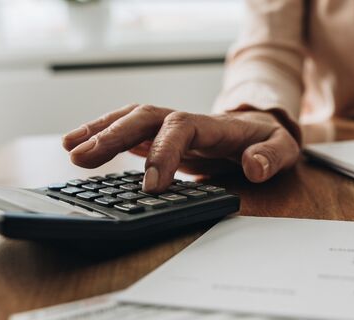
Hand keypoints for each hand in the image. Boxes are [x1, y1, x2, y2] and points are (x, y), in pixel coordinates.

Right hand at [62, 104, 299, 192]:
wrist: (260, 131)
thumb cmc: (268, 142)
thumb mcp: (283, 149)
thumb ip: (271, 156)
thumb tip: (254, 167)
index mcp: (213, 125)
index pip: (181, 129)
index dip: (163, 152)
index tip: (152, 186)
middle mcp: (185, 121)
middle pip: (144, 117)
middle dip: (113, 136)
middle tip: (83, 159)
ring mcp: (169, 126)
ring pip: (129, 119)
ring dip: (99, 131)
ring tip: (69, 149)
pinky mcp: (158, 136)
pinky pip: (126, 130)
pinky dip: (100, 134)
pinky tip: (76, 145)